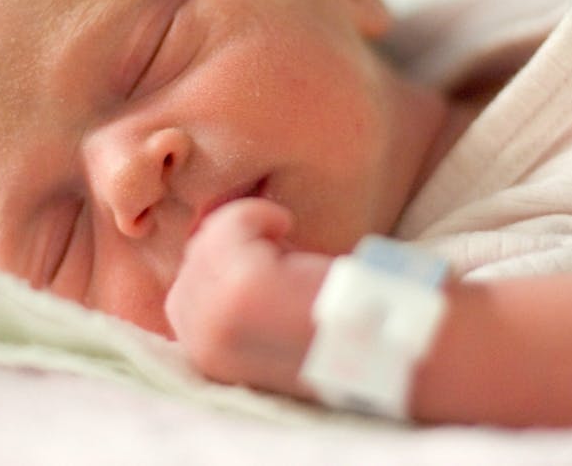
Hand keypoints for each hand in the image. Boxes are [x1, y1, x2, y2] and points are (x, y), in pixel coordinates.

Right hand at [165, 198, 331, 399]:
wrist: (389, 343)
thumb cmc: (336, 323)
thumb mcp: (266, 318)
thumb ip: (229, 296)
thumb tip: (205, 245)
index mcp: (209, 359)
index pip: (181, 295)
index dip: (217, 267)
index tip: (262, 258)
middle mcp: (207, 348)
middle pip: (189, 267)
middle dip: (226, 248)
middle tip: (277, 249)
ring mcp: (221, 322)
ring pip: (204, 243)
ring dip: (242, 228)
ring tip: (284, 238)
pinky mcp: (244, 292)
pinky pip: (227, 227)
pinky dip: (255, 213)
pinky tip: (286, 222)